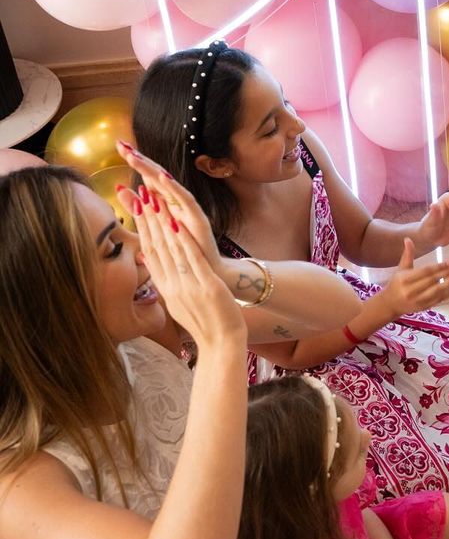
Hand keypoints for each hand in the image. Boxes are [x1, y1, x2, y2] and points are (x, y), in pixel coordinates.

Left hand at [116, 141, 218, 269]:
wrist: (208, 272)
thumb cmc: (183, 251)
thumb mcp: (154, 226)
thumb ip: (138, 207)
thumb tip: (119, 189)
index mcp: (165, 203)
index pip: (147, 177)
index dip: (134, 162)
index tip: (117, 146)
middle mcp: (176, 202)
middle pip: (156, 176)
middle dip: (139, 160)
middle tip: (122, 145)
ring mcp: (188, 208)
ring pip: (168, 185)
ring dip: (151, 170)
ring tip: (134, 157)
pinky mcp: (198, 218)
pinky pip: (185, 200)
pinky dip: (174, 188)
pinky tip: (162, 177)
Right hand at [121, 183, 244, 350]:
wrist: (222, 344)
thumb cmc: (203, 323)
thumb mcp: (177, 303)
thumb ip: (165, 282)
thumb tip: (150, 263)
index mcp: (165, 288)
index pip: (149, 253)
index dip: (141, 229)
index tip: (135, 207)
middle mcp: (171, 286)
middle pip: (156, 246)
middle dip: (147, 219)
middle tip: (138, 193)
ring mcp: (187, 286)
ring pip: (171, 249)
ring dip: (161, 222)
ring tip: (154, 198)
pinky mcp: (206, 287)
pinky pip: (192, 259)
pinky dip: (184, 240)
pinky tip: (178, 222)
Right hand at [379, 238, 448, 319]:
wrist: (391, 304)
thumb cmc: (396, 283)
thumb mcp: (401, 268)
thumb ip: (407, 254)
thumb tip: (408, 239)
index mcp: (405, 279)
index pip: (425, 272)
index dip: (439, 266)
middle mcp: (411, 291)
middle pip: (433, 281)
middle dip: (448, 273)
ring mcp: (418, 300)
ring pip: (437, 291)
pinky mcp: (424, 307)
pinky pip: (439, 299)